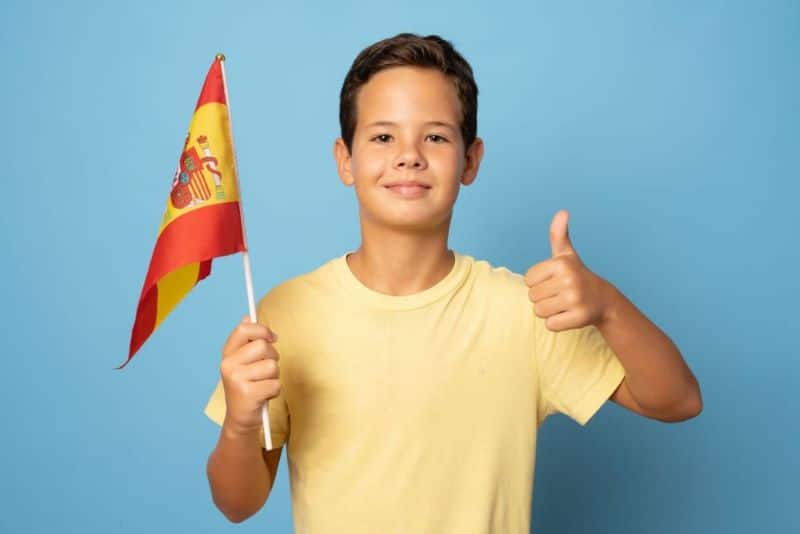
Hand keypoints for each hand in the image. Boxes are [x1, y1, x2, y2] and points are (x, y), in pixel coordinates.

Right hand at [219, 315, 281, 435]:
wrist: (240, 419)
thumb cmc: (247, 386)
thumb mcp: (242, 362)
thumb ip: (246, 341)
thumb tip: (247, 317)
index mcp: (227, 355)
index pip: (244, 330)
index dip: (262, 330)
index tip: (272, 338)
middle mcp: (228, 365)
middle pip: (263, 346)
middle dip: (272, 356)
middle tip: (267, 369)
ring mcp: (237, 380)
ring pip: (272, 366)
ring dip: (274, 376)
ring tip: (263, 384)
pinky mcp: (248, 394)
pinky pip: (275, 384)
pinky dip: (275, 390)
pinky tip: (264, 396)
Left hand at [524, 210, 614, 331]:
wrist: (603, 300)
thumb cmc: (577, 275)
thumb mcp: (567, 255)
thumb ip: (558, 234)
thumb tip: (562, 212)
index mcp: (561, 263)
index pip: (527, 280)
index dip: (538, 283)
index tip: (554, 281)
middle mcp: (569, 279)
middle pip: (532, 297)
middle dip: (543, 298)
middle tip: (561, 294)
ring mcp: (575, 299)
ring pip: (539, 311)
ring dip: (549, 311)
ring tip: (564, 304)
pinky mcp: (579, 317)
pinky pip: (550, 325)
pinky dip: (557, 323)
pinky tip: (569, 315)